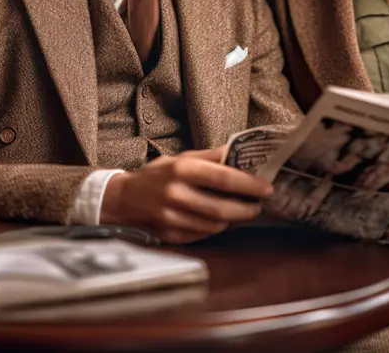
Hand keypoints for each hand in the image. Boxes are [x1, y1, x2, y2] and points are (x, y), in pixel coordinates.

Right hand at [100, 147, 273, 243]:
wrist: (121, 199)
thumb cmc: (156, 175)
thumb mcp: (181, 158)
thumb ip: (211, 156)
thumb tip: (240, 152)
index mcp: (181, 170)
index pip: (223, 178)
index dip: (249, 185)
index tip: (267, 187)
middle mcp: (176, 195)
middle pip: (222, 209)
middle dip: (246, 209)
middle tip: (258, 205)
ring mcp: (171, 219)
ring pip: (215, 226)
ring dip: (234, 220)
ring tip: (242, 211)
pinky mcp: (170, 236)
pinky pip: (203, 235)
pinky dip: (216, 229)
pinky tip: (221, 221)